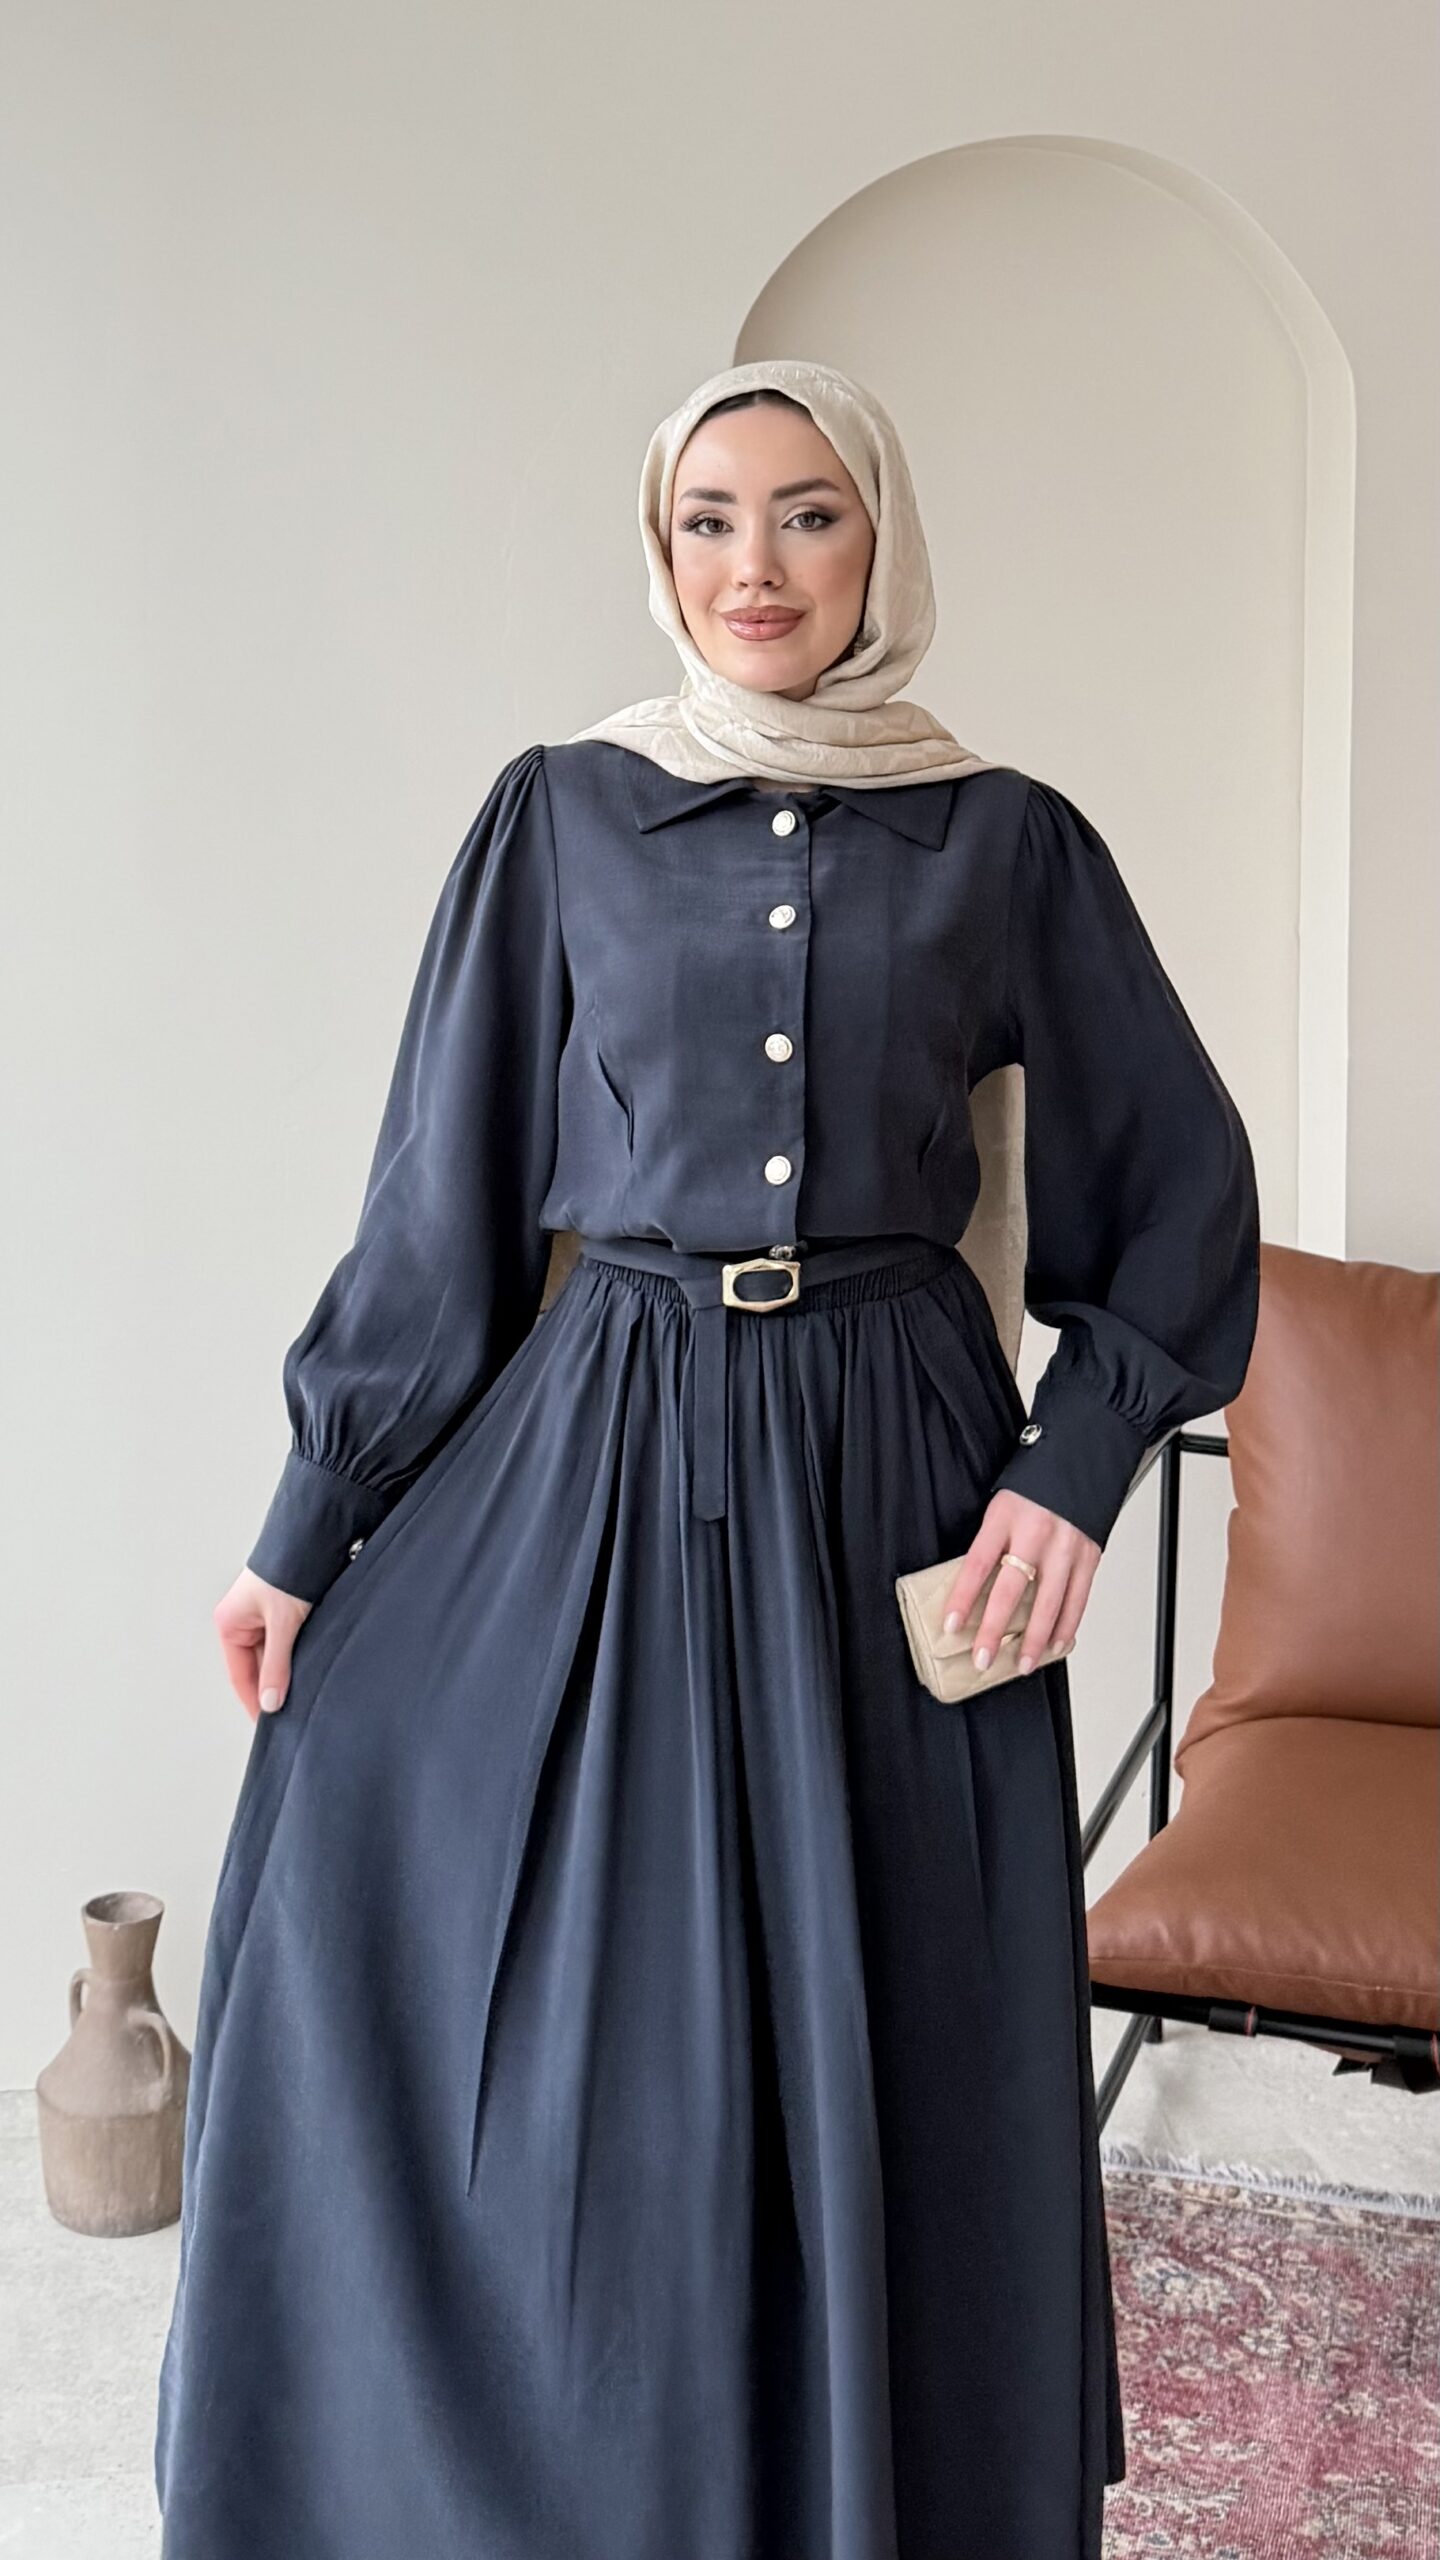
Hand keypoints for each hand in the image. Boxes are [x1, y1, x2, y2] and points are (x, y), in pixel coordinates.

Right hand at [214, 1566, 312, 1722]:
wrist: (310, 1539)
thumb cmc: (287, 1573)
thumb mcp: (282, 1624)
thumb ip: (277, 1665)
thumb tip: (271, 1702)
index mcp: (230, 1624)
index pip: (241, 1675)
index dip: (255, 1701)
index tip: (269, 1724)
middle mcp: (242, 1621)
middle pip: (258, 1667)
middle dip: (275, 1686)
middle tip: (292, 1712)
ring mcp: (261, 1616)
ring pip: (274, 1655)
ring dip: (288, 1670)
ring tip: (304, 1693)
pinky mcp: (281, 1610)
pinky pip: (286, 1642)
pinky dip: (296, 1655)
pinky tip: (310, 1668)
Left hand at [940, 1491, 1099, 1676]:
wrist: (1079, 1462)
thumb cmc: (1035, 1489)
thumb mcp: (1002, 1507)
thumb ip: (991, 1544)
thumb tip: (972, 1590)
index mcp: (1006, 1517)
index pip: (977, 1564)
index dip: (962, 1598)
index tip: (950, 1624)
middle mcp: (1036, 1533)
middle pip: (1011, 1590)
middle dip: (994, 1629)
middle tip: (982, 1657)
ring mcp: (1066, 1547)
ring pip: (1049, 1603)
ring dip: (1034, 1639)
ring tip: (1021, 1664)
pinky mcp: (1089, 1556)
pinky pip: (1078, 1599)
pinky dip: (1067, 1627)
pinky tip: (1056, 1645)